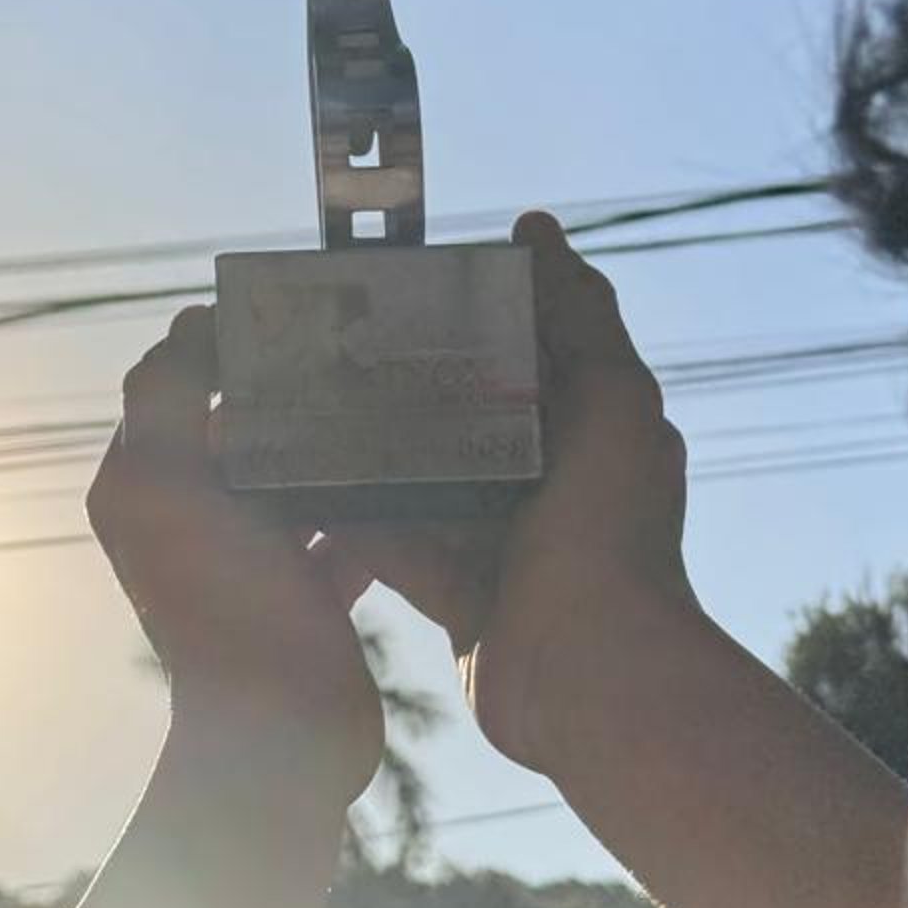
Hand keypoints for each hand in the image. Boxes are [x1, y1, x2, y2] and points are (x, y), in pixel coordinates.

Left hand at [87, 305, 382, 802]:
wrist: (279, 736)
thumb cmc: (221, 609)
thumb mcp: (166, 483)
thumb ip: (162, 394)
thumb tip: (190, 325)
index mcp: (144, 485)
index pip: (177, 381)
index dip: (226, 341)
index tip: (297, 311)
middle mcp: (191, 518)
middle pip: (245, 424)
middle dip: (297, 387)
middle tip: (364, 350)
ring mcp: (252, 560)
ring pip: (300, 474)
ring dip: (342, 442)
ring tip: (398, 402)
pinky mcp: (307, 596)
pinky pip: (346, 532)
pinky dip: (377, 508)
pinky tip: (422, 476)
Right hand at [335, 214, 695, 774]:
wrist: (594, 678)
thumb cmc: (613, 534)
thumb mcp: (614, 400)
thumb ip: (581, 314)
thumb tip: (535, 229)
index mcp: (586, 429)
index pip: (521, 352)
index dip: (466, 315)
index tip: (396, 283)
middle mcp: (544, 481)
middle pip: (458, 415)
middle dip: (399, 382)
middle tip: (323, 343)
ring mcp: (497, 541)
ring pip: (416, 478)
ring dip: (364, 449)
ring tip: (295, 407)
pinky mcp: (455, 595)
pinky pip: (392, 546)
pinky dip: (351, 522)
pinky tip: (293, 489)